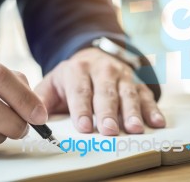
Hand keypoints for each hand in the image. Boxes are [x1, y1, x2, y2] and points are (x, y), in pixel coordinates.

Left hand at [35, 47, 164, 134]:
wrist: (91, 58)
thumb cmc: (70, 78)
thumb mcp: (52, 83)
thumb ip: (41, 99)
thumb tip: (33, 118)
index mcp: (77, 70)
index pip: (79, 91)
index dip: (82, 109)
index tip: (84, 127)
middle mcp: (101, 71)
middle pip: (105, 93)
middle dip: (107, 112)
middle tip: (109, 131)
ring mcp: (121, 76)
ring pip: (128, 94)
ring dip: (132, 112)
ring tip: (133, 129)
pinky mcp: (136, 83)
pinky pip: (147, 95)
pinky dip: (152, 109)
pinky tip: (156, 122)